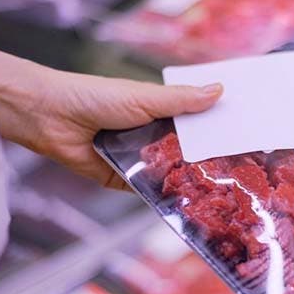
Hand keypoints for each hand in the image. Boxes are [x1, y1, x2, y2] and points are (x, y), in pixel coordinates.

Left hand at [0, 40, 222, 189]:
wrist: (50, 117)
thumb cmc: (97, 97)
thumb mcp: (146, 97)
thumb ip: (182, 100)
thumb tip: (219, 90)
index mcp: (158, 111)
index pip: (193, 123)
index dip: (213, 130)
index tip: (242, 139)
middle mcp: (150, 136)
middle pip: (184, 152)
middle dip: (204, 160)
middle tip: (239, 172)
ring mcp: (137, 159)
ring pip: (168, 173)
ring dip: (185, 180)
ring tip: (220, 192)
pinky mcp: (122, 179)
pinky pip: (146, 190)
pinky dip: (160, 195)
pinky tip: (185, 204)